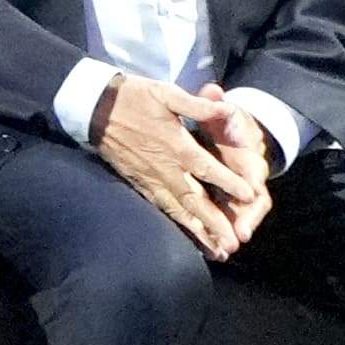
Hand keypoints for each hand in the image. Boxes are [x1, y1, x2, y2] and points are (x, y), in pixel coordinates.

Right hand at [87, 79, 272, 253]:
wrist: (95, 108)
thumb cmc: (134, 97)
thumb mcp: (167, 93)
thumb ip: (197, 106)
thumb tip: (226, 109)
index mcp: (176, 145)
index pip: (207, 169)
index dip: (229, 182)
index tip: (249, 196)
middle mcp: (165, 168)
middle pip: (194, 200)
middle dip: (215, 223)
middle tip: (233, 243)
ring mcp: (151, 178)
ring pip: (179, 210)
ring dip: (199, 232)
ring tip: (217, 251)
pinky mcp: (139, 183)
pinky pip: (162, 208)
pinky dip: (177, 224)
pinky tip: (190, 237)